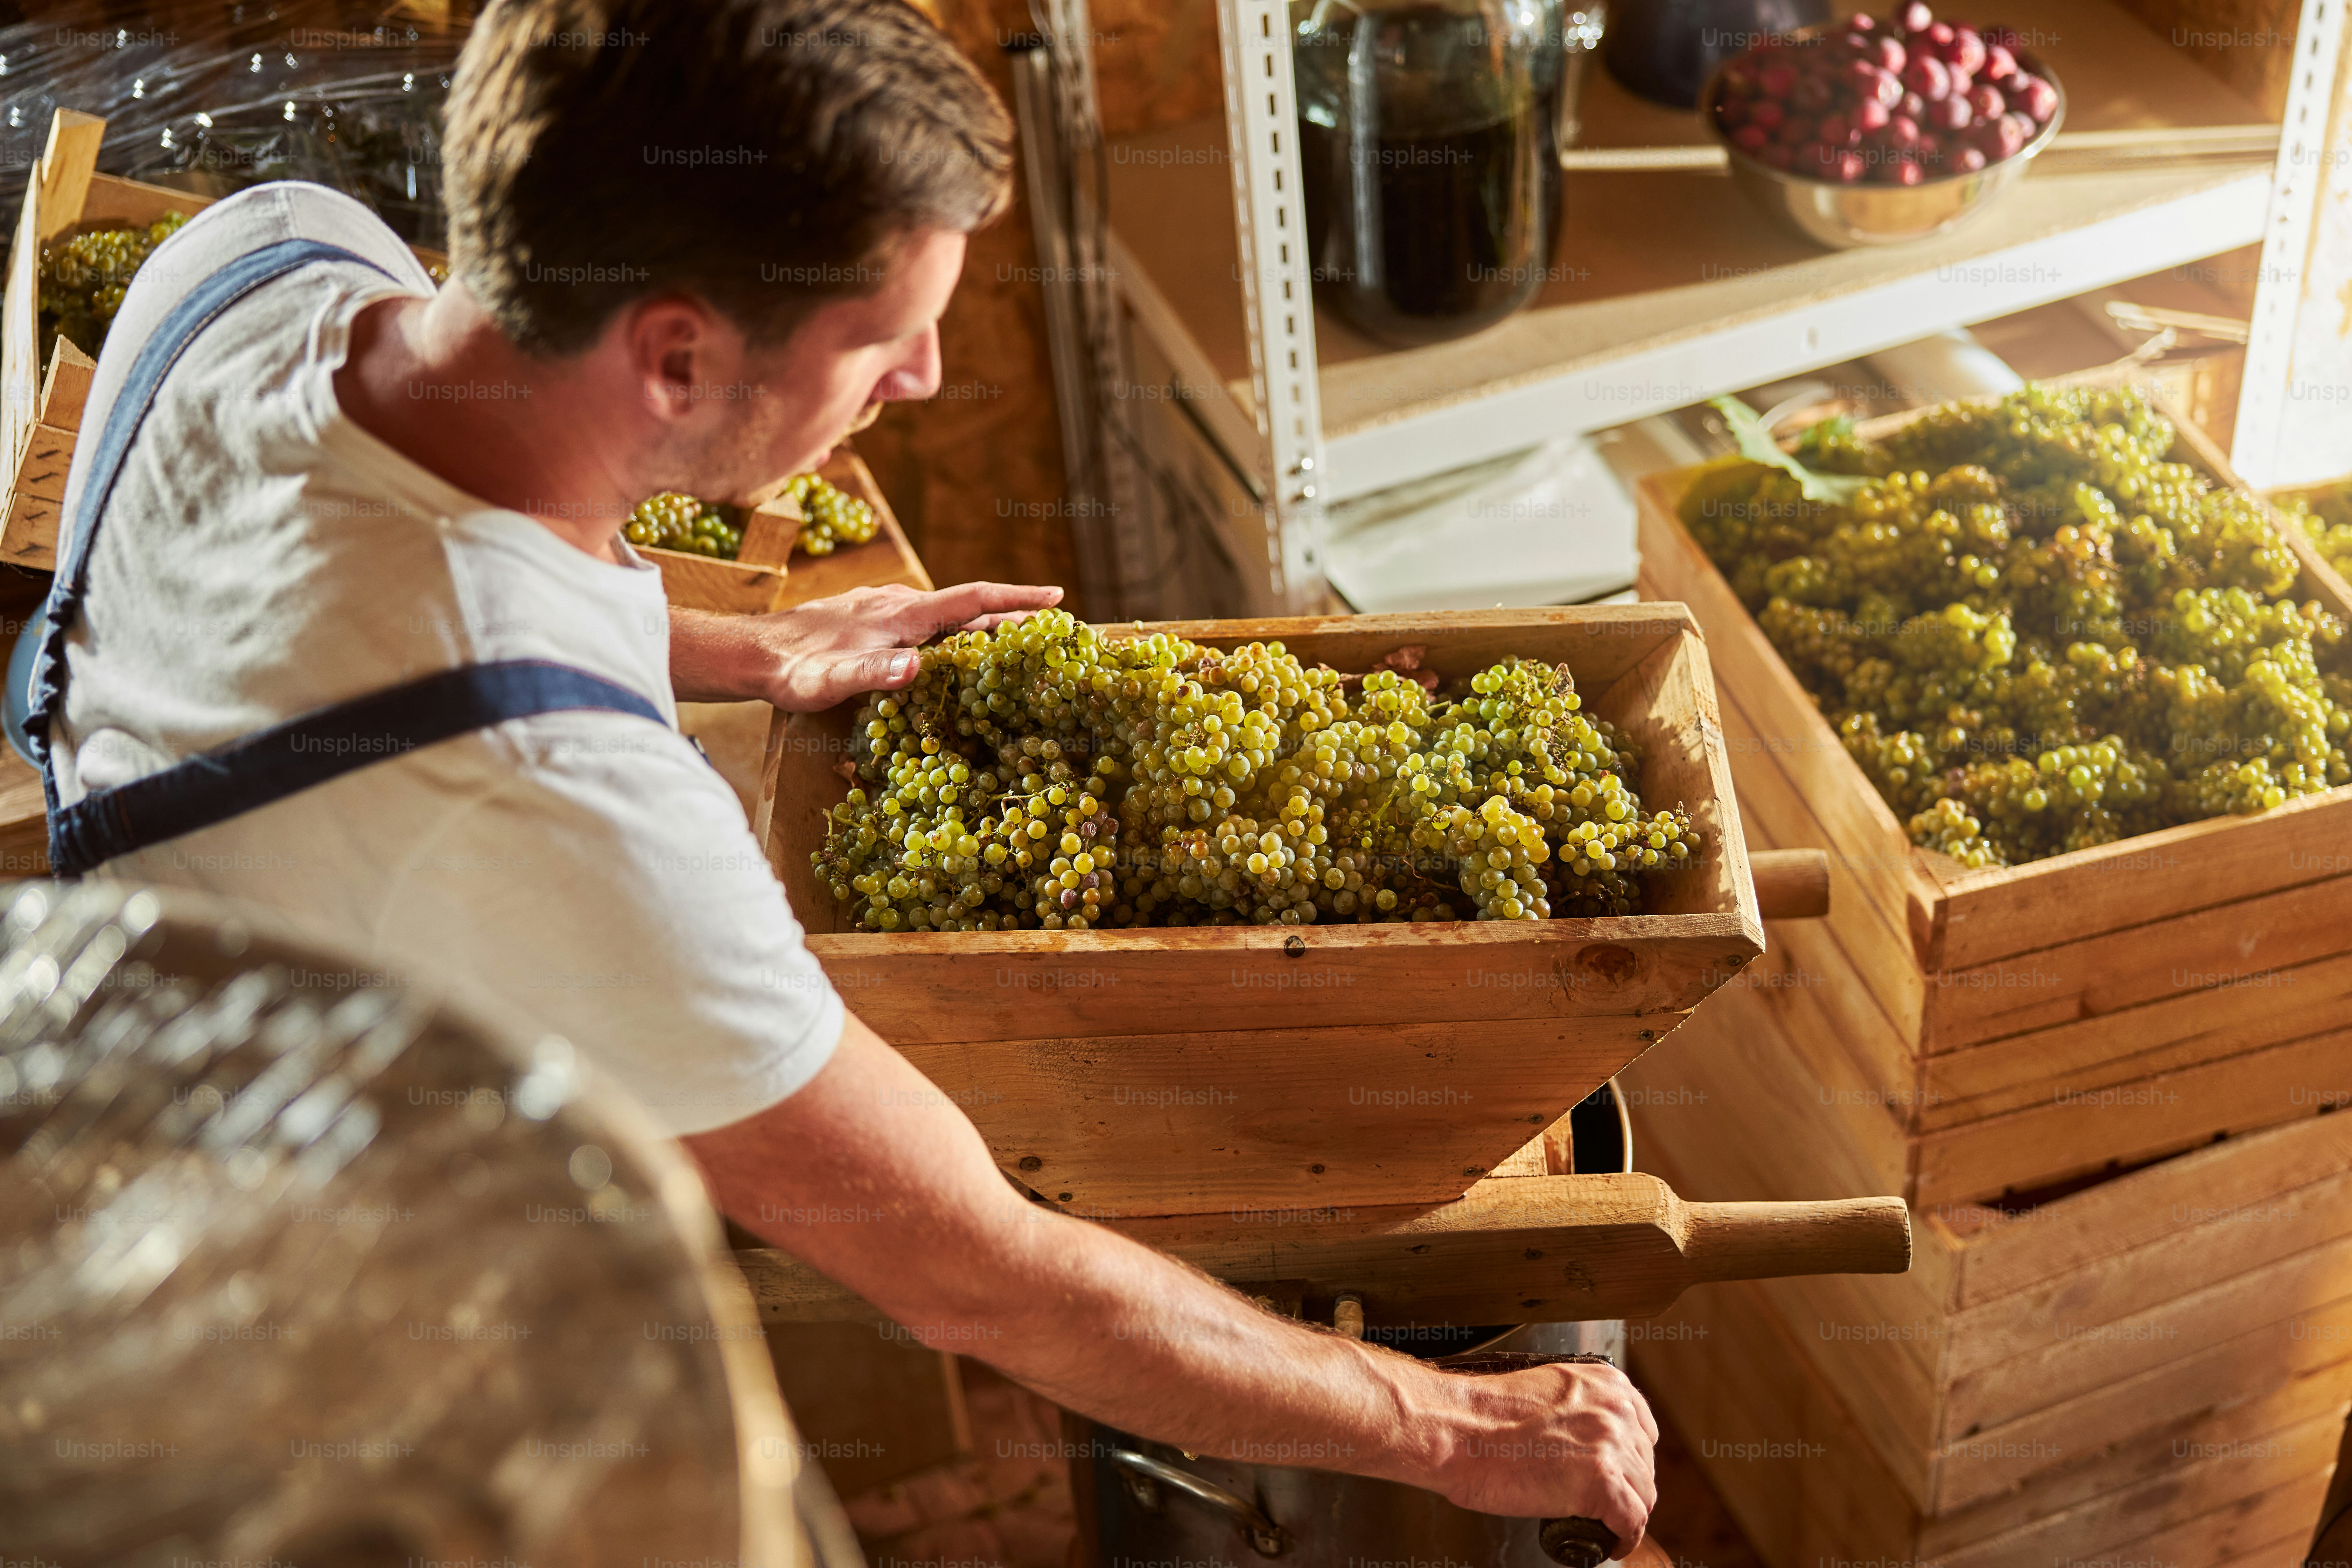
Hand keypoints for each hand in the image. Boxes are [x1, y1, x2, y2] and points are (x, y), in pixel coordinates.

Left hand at [669, 581, 1063, 709]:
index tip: (1056, 598)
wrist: (751, 653)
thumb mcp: (831, 682)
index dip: (1016, 600)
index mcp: (901, 615)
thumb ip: (874, 674)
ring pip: (944, 614)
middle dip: (1010, 615)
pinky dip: (950, 630)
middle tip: (1050, 630)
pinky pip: (924, 621)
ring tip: (1012, 642)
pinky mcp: (870, 618)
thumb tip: (916, 668)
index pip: (971, 600)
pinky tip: (950, 649)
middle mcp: (897, 605)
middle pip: (966, 607)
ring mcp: (883, 609)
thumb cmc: (792, 672)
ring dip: (981, 624)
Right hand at [1422, 1360, 1657, 1554]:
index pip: (1642, 1431)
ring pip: (1643, 1494)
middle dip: (1626, 1488)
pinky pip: (1632, 1522)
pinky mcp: (1602, 1481)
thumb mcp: (1548, 1394)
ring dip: (1624, 1514)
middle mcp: (1615, 1408)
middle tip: (1601, 1504)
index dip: (1628, 1461)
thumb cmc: (1485, 1417)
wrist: (1459, 1432)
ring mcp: (1612, 1444)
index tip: (1617, 1476)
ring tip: (1602, 1525)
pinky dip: (1624, 1538)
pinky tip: (1610, 1543)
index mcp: (1605, 1383)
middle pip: (1644, 1464)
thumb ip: (1580, 1411)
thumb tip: (1589, 1444)